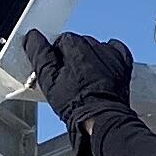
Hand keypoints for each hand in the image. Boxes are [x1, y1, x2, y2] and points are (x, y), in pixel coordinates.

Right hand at [13, 28, 139, 130]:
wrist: (102, 119)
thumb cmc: (76, 104)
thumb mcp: (48, 80)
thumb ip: (39, 54)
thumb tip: (32, 37)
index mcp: (75, 45)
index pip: (60, 41)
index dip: (57, 58)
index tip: (58, 73)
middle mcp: (94, 45)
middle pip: (78, 44)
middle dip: (73, 58)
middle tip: (71, 80)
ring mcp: (111, 53)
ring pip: (94, 48)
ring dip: (89, 60)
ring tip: (86, 81)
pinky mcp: (123, 62)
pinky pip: (114, 51)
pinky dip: (107, 59)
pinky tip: (101, 73)